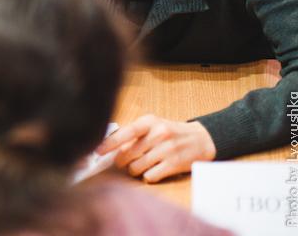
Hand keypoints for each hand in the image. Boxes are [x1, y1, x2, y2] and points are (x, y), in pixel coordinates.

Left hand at [97, 115, 215, 182]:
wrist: (201, 139)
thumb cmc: (170, 132)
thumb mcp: (152, 125)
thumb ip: (133, 133)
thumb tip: (109, 147)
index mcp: (149, 121)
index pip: (124, 133)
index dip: (108, 144)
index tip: (96, 151)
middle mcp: (158, 134)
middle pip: (127, 154)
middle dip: (122, 161)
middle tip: (124, 162)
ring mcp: (166, 150)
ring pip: (136, 167)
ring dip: (134, 170)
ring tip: (141, 165)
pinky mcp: (174, 165)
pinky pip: (149, 176)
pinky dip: (147, 176)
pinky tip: (153, 170)